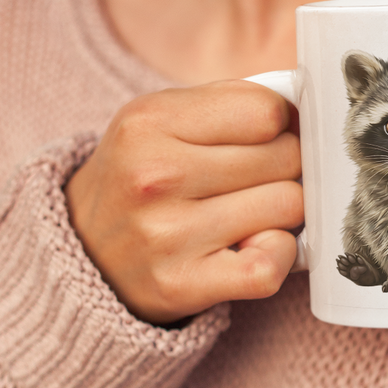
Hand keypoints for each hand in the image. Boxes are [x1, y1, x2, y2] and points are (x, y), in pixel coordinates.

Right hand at [65, 80, 302, 324]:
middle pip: (285, 158)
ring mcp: (167, 234)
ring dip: (282, 213)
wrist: (82, 252)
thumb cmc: (141, 178)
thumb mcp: (161, 120)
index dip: (278, 125)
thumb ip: (230, 103)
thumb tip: (306, 111)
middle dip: (285, 168)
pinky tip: (256, 246)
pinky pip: (269, 266)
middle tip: (257, 181)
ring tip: (250, 213)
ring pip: (287, 207)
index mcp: (149, 121)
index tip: (263, 140)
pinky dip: (278, 256)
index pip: (266, 111)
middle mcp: (155, 175)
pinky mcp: (182, 284)